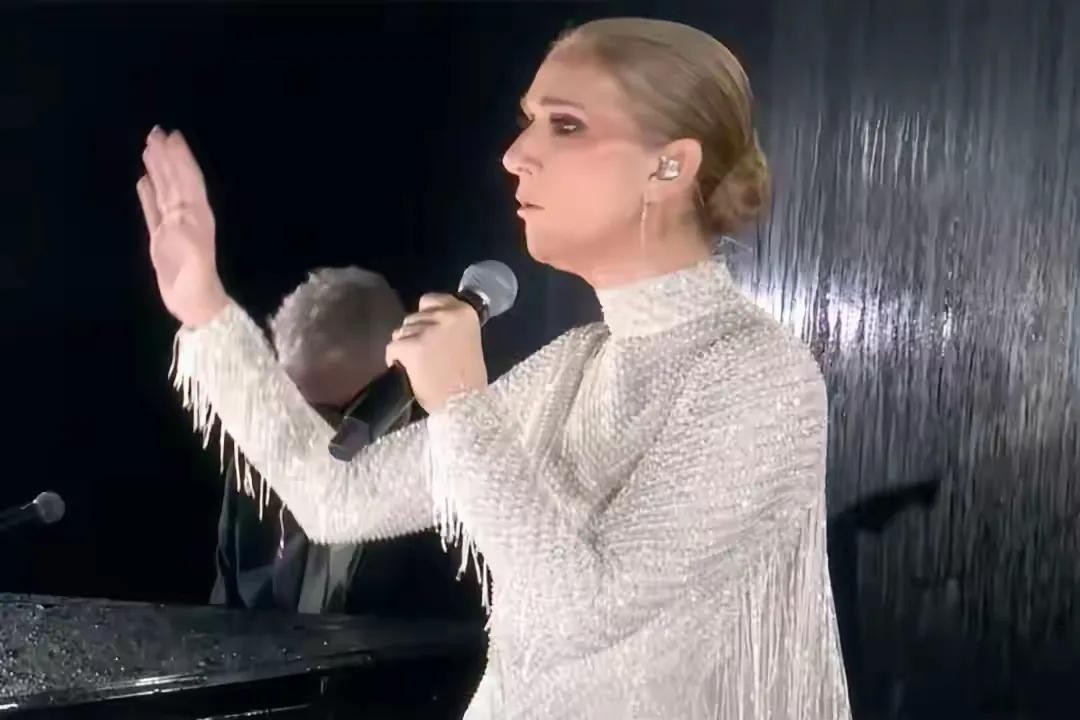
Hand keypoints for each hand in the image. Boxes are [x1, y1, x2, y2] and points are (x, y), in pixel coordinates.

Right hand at [137, 126, 228, 326]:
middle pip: (175, 179)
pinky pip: (153, 209)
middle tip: (156, 132)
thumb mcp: (194, 258)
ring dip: (158, 169)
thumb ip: (186, 235)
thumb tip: (176, 211)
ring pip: (164, 190)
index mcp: (197, 216)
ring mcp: (173, 226)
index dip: (181, 158)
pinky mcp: (160, 238)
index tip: (172, 137)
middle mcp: (186, 216)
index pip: (188, 180)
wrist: (193, 303)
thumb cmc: (196, 282)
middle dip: (167, 156)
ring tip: (148, 148)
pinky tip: (143, 181)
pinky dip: (148, 194)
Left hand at [385, 293, 487, 413]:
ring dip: (405, 348)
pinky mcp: (411, 347)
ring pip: (400, 332)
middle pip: (413, 317)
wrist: (465, 405)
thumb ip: (450, 329)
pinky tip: (407, 372)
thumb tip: (428, 327)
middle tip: (424, 356)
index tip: (428, 331)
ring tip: (419, 366)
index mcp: (464, 312)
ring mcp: (427, 331)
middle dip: (414, 335)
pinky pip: (392, 348)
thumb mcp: (468, 343)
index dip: (425, 316)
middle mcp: (445, 316)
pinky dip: (394, 360)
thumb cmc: (469, 381)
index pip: (430, 300)